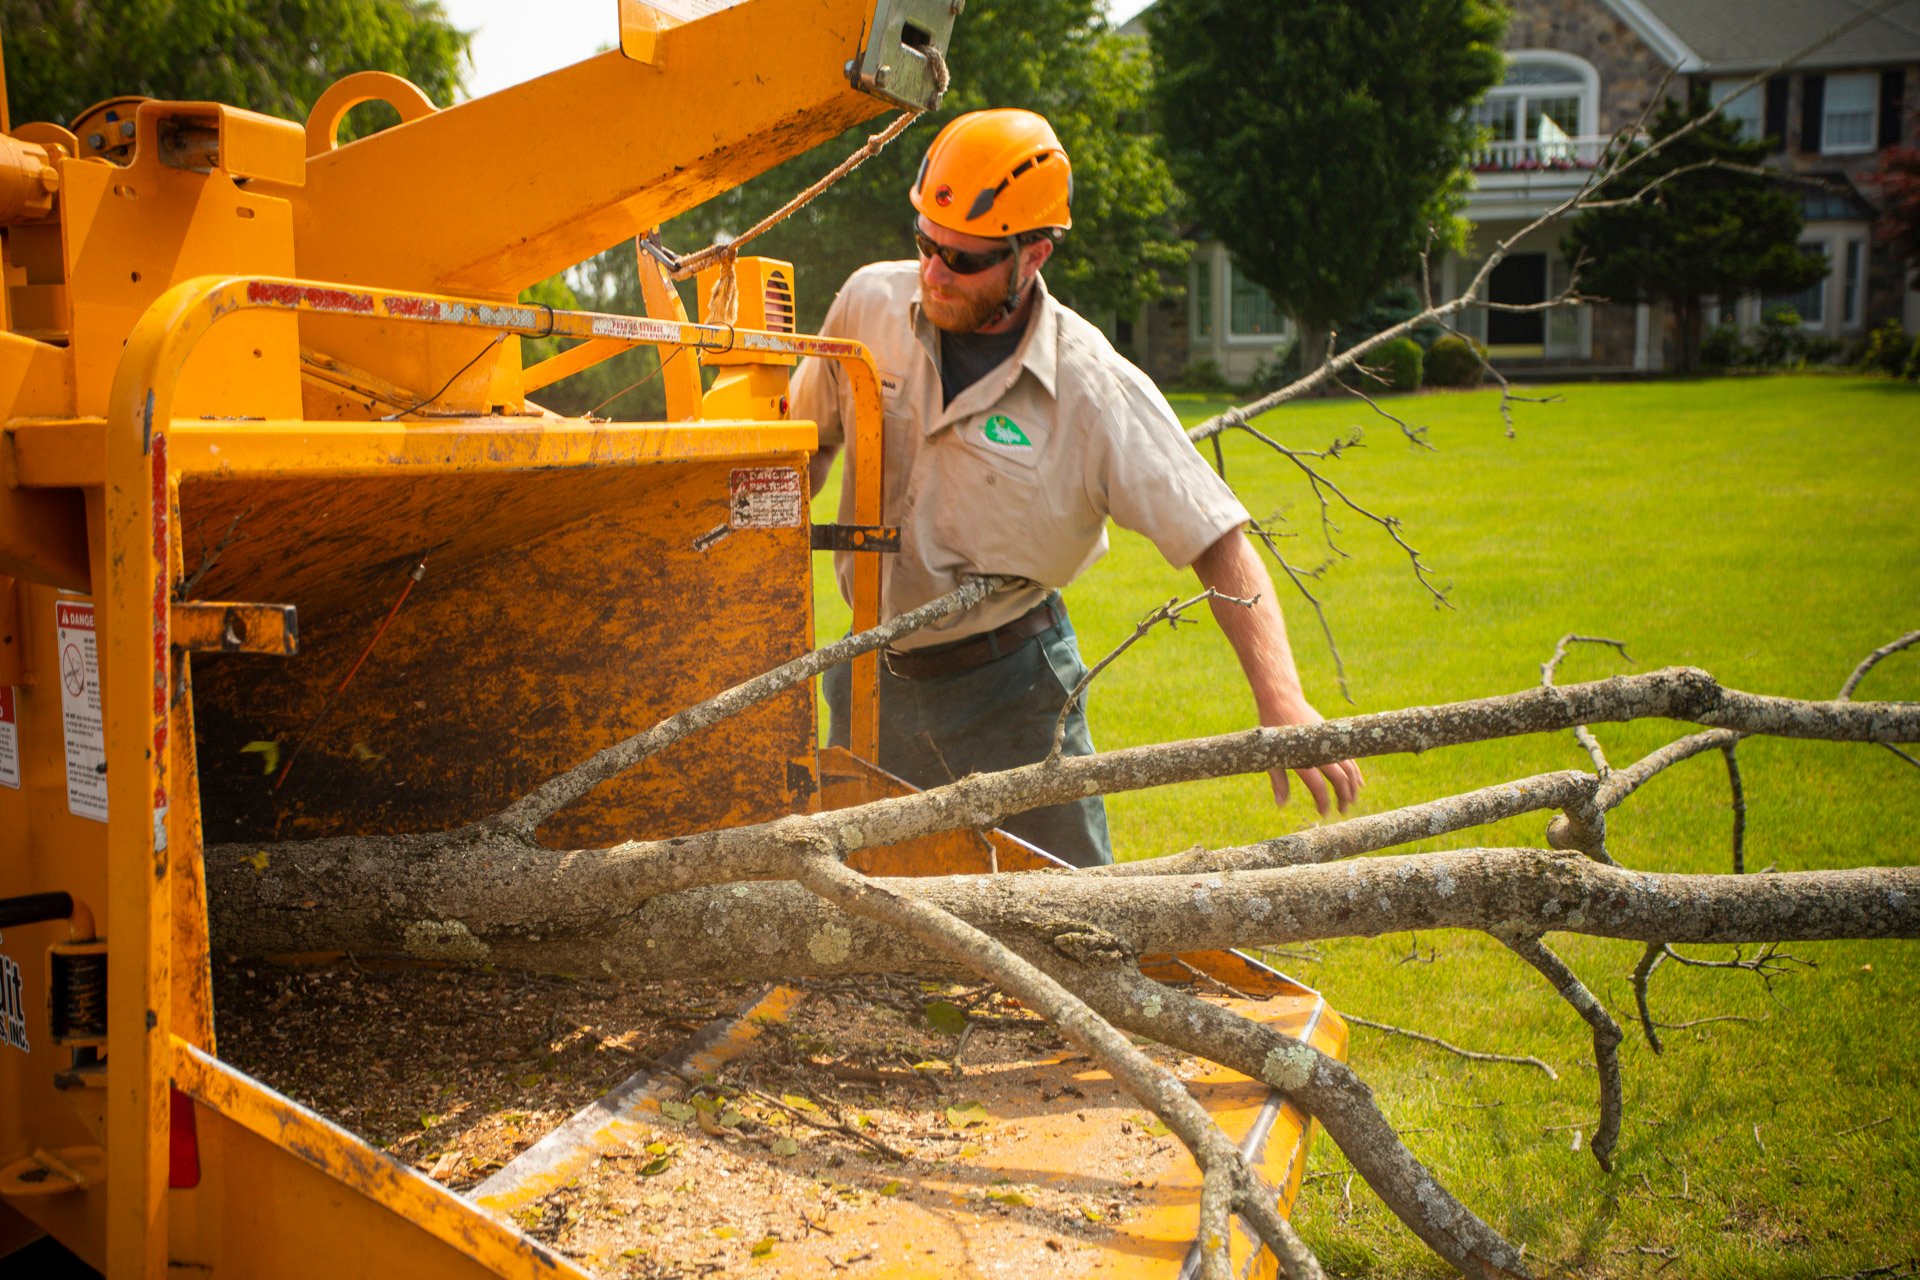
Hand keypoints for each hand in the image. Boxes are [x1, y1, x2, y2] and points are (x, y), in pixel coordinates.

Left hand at [1263, 698, 1362, 815]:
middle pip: (1339, 778)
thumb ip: (1278, 781)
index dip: (1323, 801)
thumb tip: (1281, 805)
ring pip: (1349, 767)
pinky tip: (1358, 782)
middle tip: (1342, 810)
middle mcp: (1319, 750)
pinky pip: (1349, 756)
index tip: (1324, 812)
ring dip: (1353, 785)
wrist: (1282, 701)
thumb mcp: (1270, 757)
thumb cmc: (1273, 731)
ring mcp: (1328, 742)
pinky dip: (1355, 770)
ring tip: (1351, 801)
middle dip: (1344, 796)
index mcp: (1301, 757)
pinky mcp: (1332, 735)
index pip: (1318, 785)